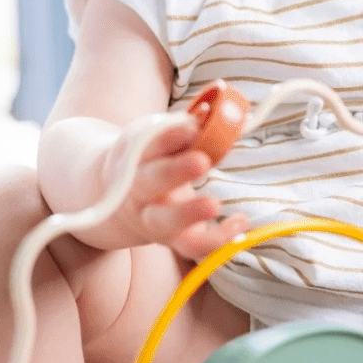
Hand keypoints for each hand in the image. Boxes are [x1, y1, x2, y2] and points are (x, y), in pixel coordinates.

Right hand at [105, 119, 249, 262]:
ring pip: (165, 223)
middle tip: (202, 160)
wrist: (121, 203)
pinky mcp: (174, 240)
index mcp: (135, 159)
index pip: (148, 145)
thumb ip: (183, 130)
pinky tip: (241, 221)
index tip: (193, 126)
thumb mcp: (158, 140)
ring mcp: (153, 220)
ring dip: (189, 214)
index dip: (169, 136)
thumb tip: (214, 116)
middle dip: (175, 171)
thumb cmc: (151, 162)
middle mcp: (139, 191)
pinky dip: (218, 238)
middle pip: (150, 182)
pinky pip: (193, 246)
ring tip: (214, 204)